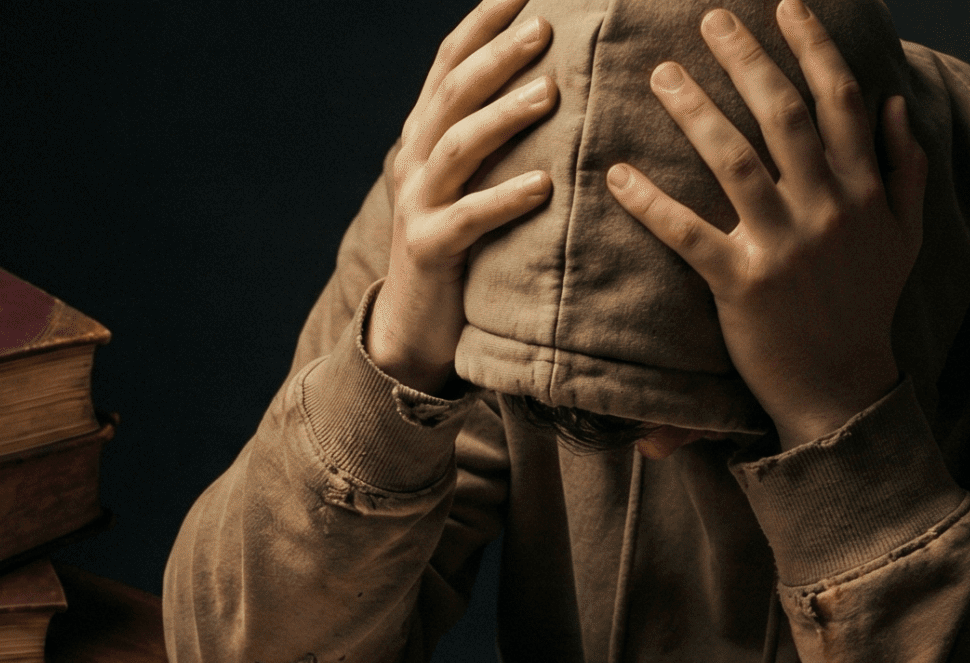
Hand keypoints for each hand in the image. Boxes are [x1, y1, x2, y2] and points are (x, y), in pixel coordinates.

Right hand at [367, 0, 559, 393]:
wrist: (414, 325)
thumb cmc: (461, 245)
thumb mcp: (469, 180)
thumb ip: (493, 134)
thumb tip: (554, 79)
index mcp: (424, 134)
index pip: (448, 62)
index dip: (480, 21)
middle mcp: (414, 160)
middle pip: (453, 92)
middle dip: (497, 54)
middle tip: (544, 26)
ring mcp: (417, 204)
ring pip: (457, 145)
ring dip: (504, 115)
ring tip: (550, 92)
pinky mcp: (430, 249)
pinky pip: (468, 218)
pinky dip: (505, 198)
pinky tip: (543, 185)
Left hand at [606, 1, 924, 449]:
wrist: (844, 388)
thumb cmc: (867, 306)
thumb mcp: (905, 234)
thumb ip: (904, 167)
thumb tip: (895, 102)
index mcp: (863, 190)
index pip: (839, 99)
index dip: (812, 46)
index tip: (786, 6)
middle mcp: (827, 209)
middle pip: (783, 114)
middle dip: (746, 58)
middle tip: (710, 18)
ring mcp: (783, 247)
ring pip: (734, 160)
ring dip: (694, 111)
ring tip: (662, 74)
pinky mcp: (740, 285)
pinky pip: (687, 234)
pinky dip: (650, 202)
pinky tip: (617, 173)